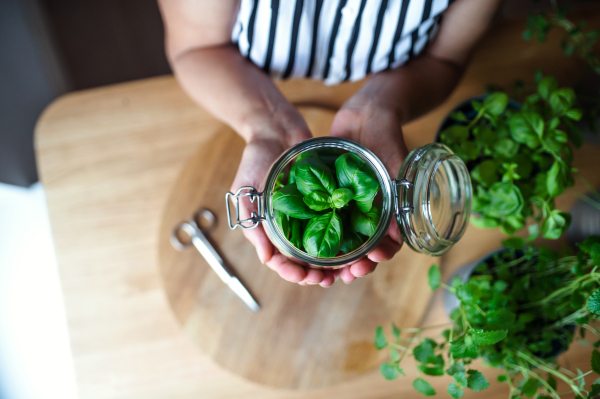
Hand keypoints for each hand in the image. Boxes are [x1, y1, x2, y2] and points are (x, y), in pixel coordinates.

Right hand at [230, 110, 339, 286]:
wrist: (276, 128)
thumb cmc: (255, 159)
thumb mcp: (245, 190)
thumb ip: (252, 222)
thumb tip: (266, 258)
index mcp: (269, 228)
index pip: (279, 260)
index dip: (290, 272)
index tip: (302, 276)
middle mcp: (290, 225)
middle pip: (303, 260)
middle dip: (314, 274)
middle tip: (327, 279)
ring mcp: (309, 214)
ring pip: (321, 248)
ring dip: (331, 263)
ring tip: (344, 270)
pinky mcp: (326, 200)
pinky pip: (336, 223)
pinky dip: (344, 237)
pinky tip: (355, 245)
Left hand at [329, 95, 408, 282]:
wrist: (367, 112)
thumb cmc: (388, 136)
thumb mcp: (396, 164)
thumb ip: (397, 195)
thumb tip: (397, 236)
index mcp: (389, 210)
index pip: (388, 243)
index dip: (380, 256)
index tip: (372, 262)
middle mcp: (368, 212)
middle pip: (363, 247)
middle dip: (355, 263)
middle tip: (348, 273)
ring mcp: (348, 205)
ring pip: (342, 239)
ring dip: (336, 257)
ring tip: (327, 271)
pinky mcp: (330, 195)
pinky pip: (323, 219)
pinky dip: (317, 234)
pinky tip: (308, 246)